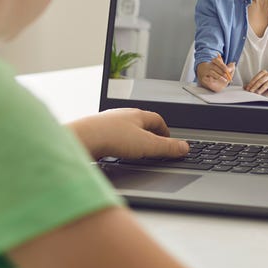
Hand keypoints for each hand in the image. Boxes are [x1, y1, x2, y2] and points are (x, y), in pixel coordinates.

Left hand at [68, 108, 188, 160]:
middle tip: (154, 145)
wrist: (82, 139)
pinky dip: (118, 144)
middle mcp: (122, 115)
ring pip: (124, 129)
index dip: (165, 131)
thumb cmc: (112, 137)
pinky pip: (111, 137)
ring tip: (136, 150)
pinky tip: (116, 153)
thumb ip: (167, 147)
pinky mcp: (95, 133)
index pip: (157, 119)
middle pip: (140, 123)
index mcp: (137, 114)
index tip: (168, 140)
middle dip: (149, 134)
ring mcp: (107, 123)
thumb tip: (185, 147)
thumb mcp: (147, 145)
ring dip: (132, 139)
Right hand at [197, 55, 234, 92]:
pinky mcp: (203, 78)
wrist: (216, 84)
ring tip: (225, 80)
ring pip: (212, 73)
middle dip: (222, 72)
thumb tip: (233, 64)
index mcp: (214, 62)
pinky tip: (216, 81)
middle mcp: (208, 66)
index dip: (223, 66)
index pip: (217, 60)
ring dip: (219, 76)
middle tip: (227, 76)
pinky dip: (212, 80)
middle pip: (214, 67)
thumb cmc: (222, 75)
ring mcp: (205, 72)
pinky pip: (207, 79)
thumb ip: (230, 67)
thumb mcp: (228, 71)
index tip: (228, 70)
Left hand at [244, 70, 267, 94]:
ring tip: (258, 92)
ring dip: (262, 89)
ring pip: (267, 84)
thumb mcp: (259, 82)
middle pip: (261, 80)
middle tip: (251, 91)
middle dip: (255, 86)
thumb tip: (244, 87)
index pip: (256, 77)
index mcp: (263, 72)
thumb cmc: (266, 82)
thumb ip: (252, 84)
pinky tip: (267, 93)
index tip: (248, 88)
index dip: (251, 83)